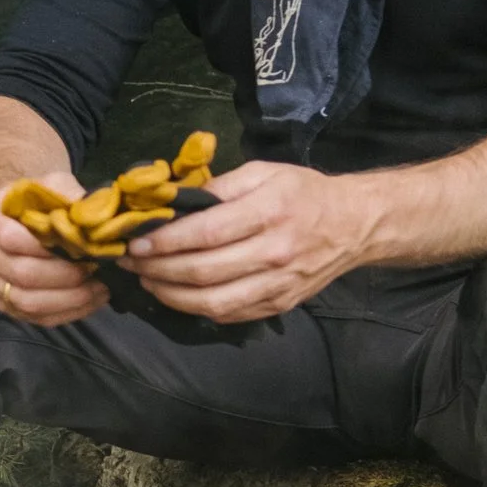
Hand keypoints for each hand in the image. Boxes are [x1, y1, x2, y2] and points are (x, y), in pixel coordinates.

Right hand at [0, 185, 111, 326]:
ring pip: (27, 302)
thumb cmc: (37, 199)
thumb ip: (71, 196)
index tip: (82, 248)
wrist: (17, 216)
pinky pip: (35, 318)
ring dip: (69, 300)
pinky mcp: (3, 302)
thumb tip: (97, 216)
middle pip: (21, 274)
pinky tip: (90, 301)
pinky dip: (66, 313)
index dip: (48, 249)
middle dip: (65, 277)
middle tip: (96, 270)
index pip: (11, 238)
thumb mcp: (53, 184)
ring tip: (99, 289)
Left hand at [126, 159, 378, 322]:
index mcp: (269, 212)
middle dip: (158, 270)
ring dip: (171, 296)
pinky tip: (177, 296)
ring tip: (148, 282)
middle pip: (203, 271)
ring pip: (213, 301)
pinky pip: (230, 314)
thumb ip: (220, 185)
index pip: (205, 233)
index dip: (165, 242)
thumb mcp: (265, 172)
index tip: (136, 243)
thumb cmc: (304, 193)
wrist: (355, 224)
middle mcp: (274, 252)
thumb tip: (175, 200)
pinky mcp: (279, 304)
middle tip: (131, 264)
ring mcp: (278, 284)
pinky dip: (197, 309)